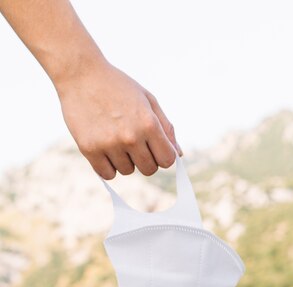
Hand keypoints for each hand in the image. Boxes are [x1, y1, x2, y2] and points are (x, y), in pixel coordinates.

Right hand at [56, 61, 181, 178]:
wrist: (81, 74)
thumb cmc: (119, 87)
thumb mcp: (149, 101)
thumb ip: (166, 128)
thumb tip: (178, 155)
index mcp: (149, 124)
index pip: (167, 160)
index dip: (163, 155)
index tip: (155, 147)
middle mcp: (130, 137)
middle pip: (149, 169)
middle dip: (146, 159)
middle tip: (135, 143)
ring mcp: (109, 144)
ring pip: (127, 171)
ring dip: (125, 160)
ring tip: (116, 139)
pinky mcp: (89, 149)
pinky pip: (106, 174)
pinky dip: (108, 166)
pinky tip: (105, 149)